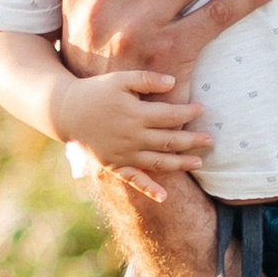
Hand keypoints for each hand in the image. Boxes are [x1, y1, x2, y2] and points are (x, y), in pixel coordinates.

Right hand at [52, 63, 211, 203]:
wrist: (66, 112)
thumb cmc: (96, 92)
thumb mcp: (120, 79)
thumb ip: (146, 80)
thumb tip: (173, 82)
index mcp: (135, 114)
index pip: (170, 116)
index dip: (188, 112)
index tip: (203, 109)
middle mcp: (132, 137)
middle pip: (169, 141)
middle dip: (192, 141)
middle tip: (211, 141)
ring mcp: (124, 154)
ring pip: (158, 162)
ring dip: (181, 164)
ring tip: (199, 163)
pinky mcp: (114, 165)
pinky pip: (134, 180)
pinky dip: (149, 189)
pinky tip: (164, 197)